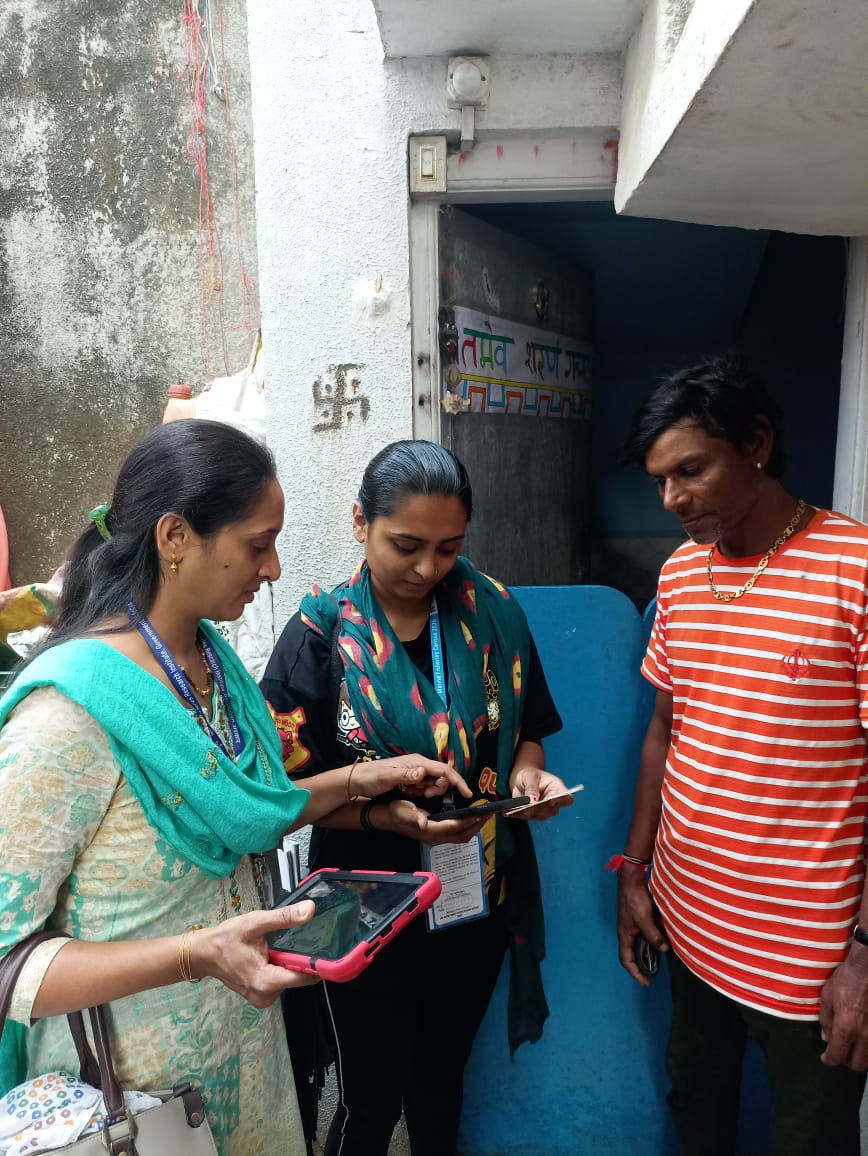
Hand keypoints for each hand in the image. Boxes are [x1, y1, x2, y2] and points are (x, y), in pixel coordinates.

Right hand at [196, 902, 321, 1007]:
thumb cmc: (226, 938)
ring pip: (290, 980)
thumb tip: (310, 910)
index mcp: (266, 981)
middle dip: (300, 959)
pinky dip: (280, 969)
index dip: (316, 962)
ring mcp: (263, 999)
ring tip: (278, 946)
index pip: (304, 977)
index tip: (326, 947)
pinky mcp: (260, 996)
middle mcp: (266, 996)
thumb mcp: (255, 923)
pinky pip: (280, 982)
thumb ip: (283, 918)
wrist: (203, 954)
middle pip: (299, 978)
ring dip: (288, 963)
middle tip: (296, 939)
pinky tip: (271, 955)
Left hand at [352, 754, 471, 799]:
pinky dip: (420, 793)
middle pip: (441, 778)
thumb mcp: (387, 777)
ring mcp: (415, 772)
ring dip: (427, 792)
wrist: (357, 780)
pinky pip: (424, 787)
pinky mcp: (411, 779)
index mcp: (417, 762)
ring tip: (410, 794)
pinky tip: (408, 794)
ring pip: (433, 784)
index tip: (467, 794)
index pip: (444, 770)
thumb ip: (405, 775)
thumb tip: (423, 772)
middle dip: (437, 789)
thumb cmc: (371, 777)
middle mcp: (419, 765)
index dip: (457, 781)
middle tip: (421, 796)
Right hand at [376, 798, 487, 845]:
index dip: (468, 820)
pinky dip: (467, 828)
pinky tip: (471, 819)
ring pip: (461, 837)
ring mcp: (436, 838)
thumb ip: (413, 816)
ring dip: (474, 827)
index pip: (453, 827)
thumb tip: (423, 822)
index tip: (481, 813)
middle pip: (462, 835)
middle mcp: (434, 837)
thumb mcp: (403, 810)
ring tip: (484, 816)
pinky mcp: (436, 836)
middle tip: (489, 814)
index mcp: (428, 830)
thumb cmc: (395, 811)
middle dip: (476, 825)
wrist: (386, 817)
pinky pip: (456, 835)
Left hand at [509, 767, 573, 821]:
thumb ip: (532, 788)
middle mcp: (554, 801)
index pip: (567, 798)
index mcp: (557, 788)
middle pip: (553, 810)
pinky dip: (519, 815)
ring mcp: (545, 810)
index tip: (550, 801)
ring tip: (515, 809)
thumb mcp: (530, 777)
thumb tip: (533, 801)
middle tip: (527, 805)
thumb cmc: (530, 775)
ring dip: (528, 813)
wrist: (522, 781)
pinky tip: (509, 812)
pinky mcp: (535, 815)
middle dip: (539, 808)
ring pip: (540, 816)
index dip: (561, 801)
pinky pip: (528, 818)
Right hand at [616, 868, 667, 987]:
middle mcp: (626, 932)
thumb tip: (665, 949)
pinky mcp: (636, 919)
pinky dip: (650, 941)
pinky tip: (660, 940)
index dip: (635, 973)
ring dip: (646, 953)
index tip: (646, 982)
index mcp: (624, 935)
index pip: (626, 960)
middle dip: (640, 966)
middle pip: (631, 954)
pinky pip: (642, 935)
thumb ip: (654, 936)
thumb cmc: (634, 900)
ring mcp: (630, 926)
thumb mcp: (645, 920)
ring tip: (658, 960)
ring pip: (638, 945)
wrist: (630, 880)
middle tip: (652, 974)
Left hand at [818, 944, 867, 1068]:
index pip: (837, 1055)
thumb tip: (826, 1037)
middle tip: (839, 1050)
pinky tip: (862, 1037)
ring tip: (851, 1045)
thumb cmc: (846, 980)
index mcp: (846, 1028)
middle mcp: (864, 1035)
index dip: (829, 1059)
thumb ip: (826, 1020)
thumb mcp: (827, 997)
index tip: (825, 1057)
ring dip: (859, 1055)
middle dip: (845, 1060)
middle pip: (856, 1064)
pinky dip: (867, 1046)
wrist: (867, 970)